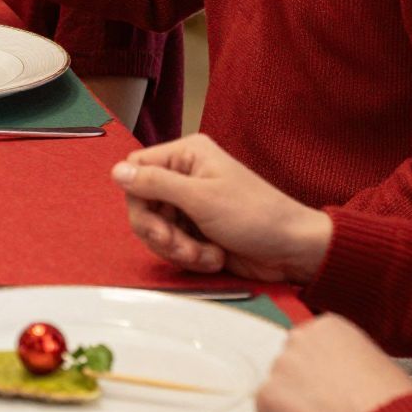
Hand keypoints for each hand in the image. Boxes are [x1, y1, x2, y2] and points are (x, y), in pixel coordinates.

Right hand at [110, 134, 333, 283]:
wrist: (293, 251)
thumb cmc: (260, 217)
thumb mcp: (202, 198)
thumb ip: (155, 183)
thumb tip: (118, 171)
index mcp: (187, 155)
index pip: (137, 169)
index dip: (138, 197)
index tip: (153, 219)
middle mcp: (186, 177)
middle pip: (142, 204)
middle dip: (160, 231)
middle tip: (179, 244)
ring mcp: (191, 205)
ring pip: (155, 228)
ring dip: (177, 248)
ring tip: (204, 252)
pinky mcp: (196, 230)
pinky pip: (172, 245)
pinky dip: (189, 256)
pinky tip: (213, 256)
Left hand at [256, 314, 411, 411]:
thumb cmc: (392, 404)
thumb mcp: (377, 363)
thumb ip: (347, 360)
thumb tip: (339, 375)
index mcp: (329, 326)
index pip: (310, 344)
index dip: (319, 370)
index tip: (328, 384)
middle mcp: (299, 338)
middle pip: (290, 362)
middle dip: (302, 383)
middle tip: (324, 406)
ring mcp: (279, 366)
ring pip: (278, 387)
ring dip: (293, 404)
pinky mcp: (266, 396)